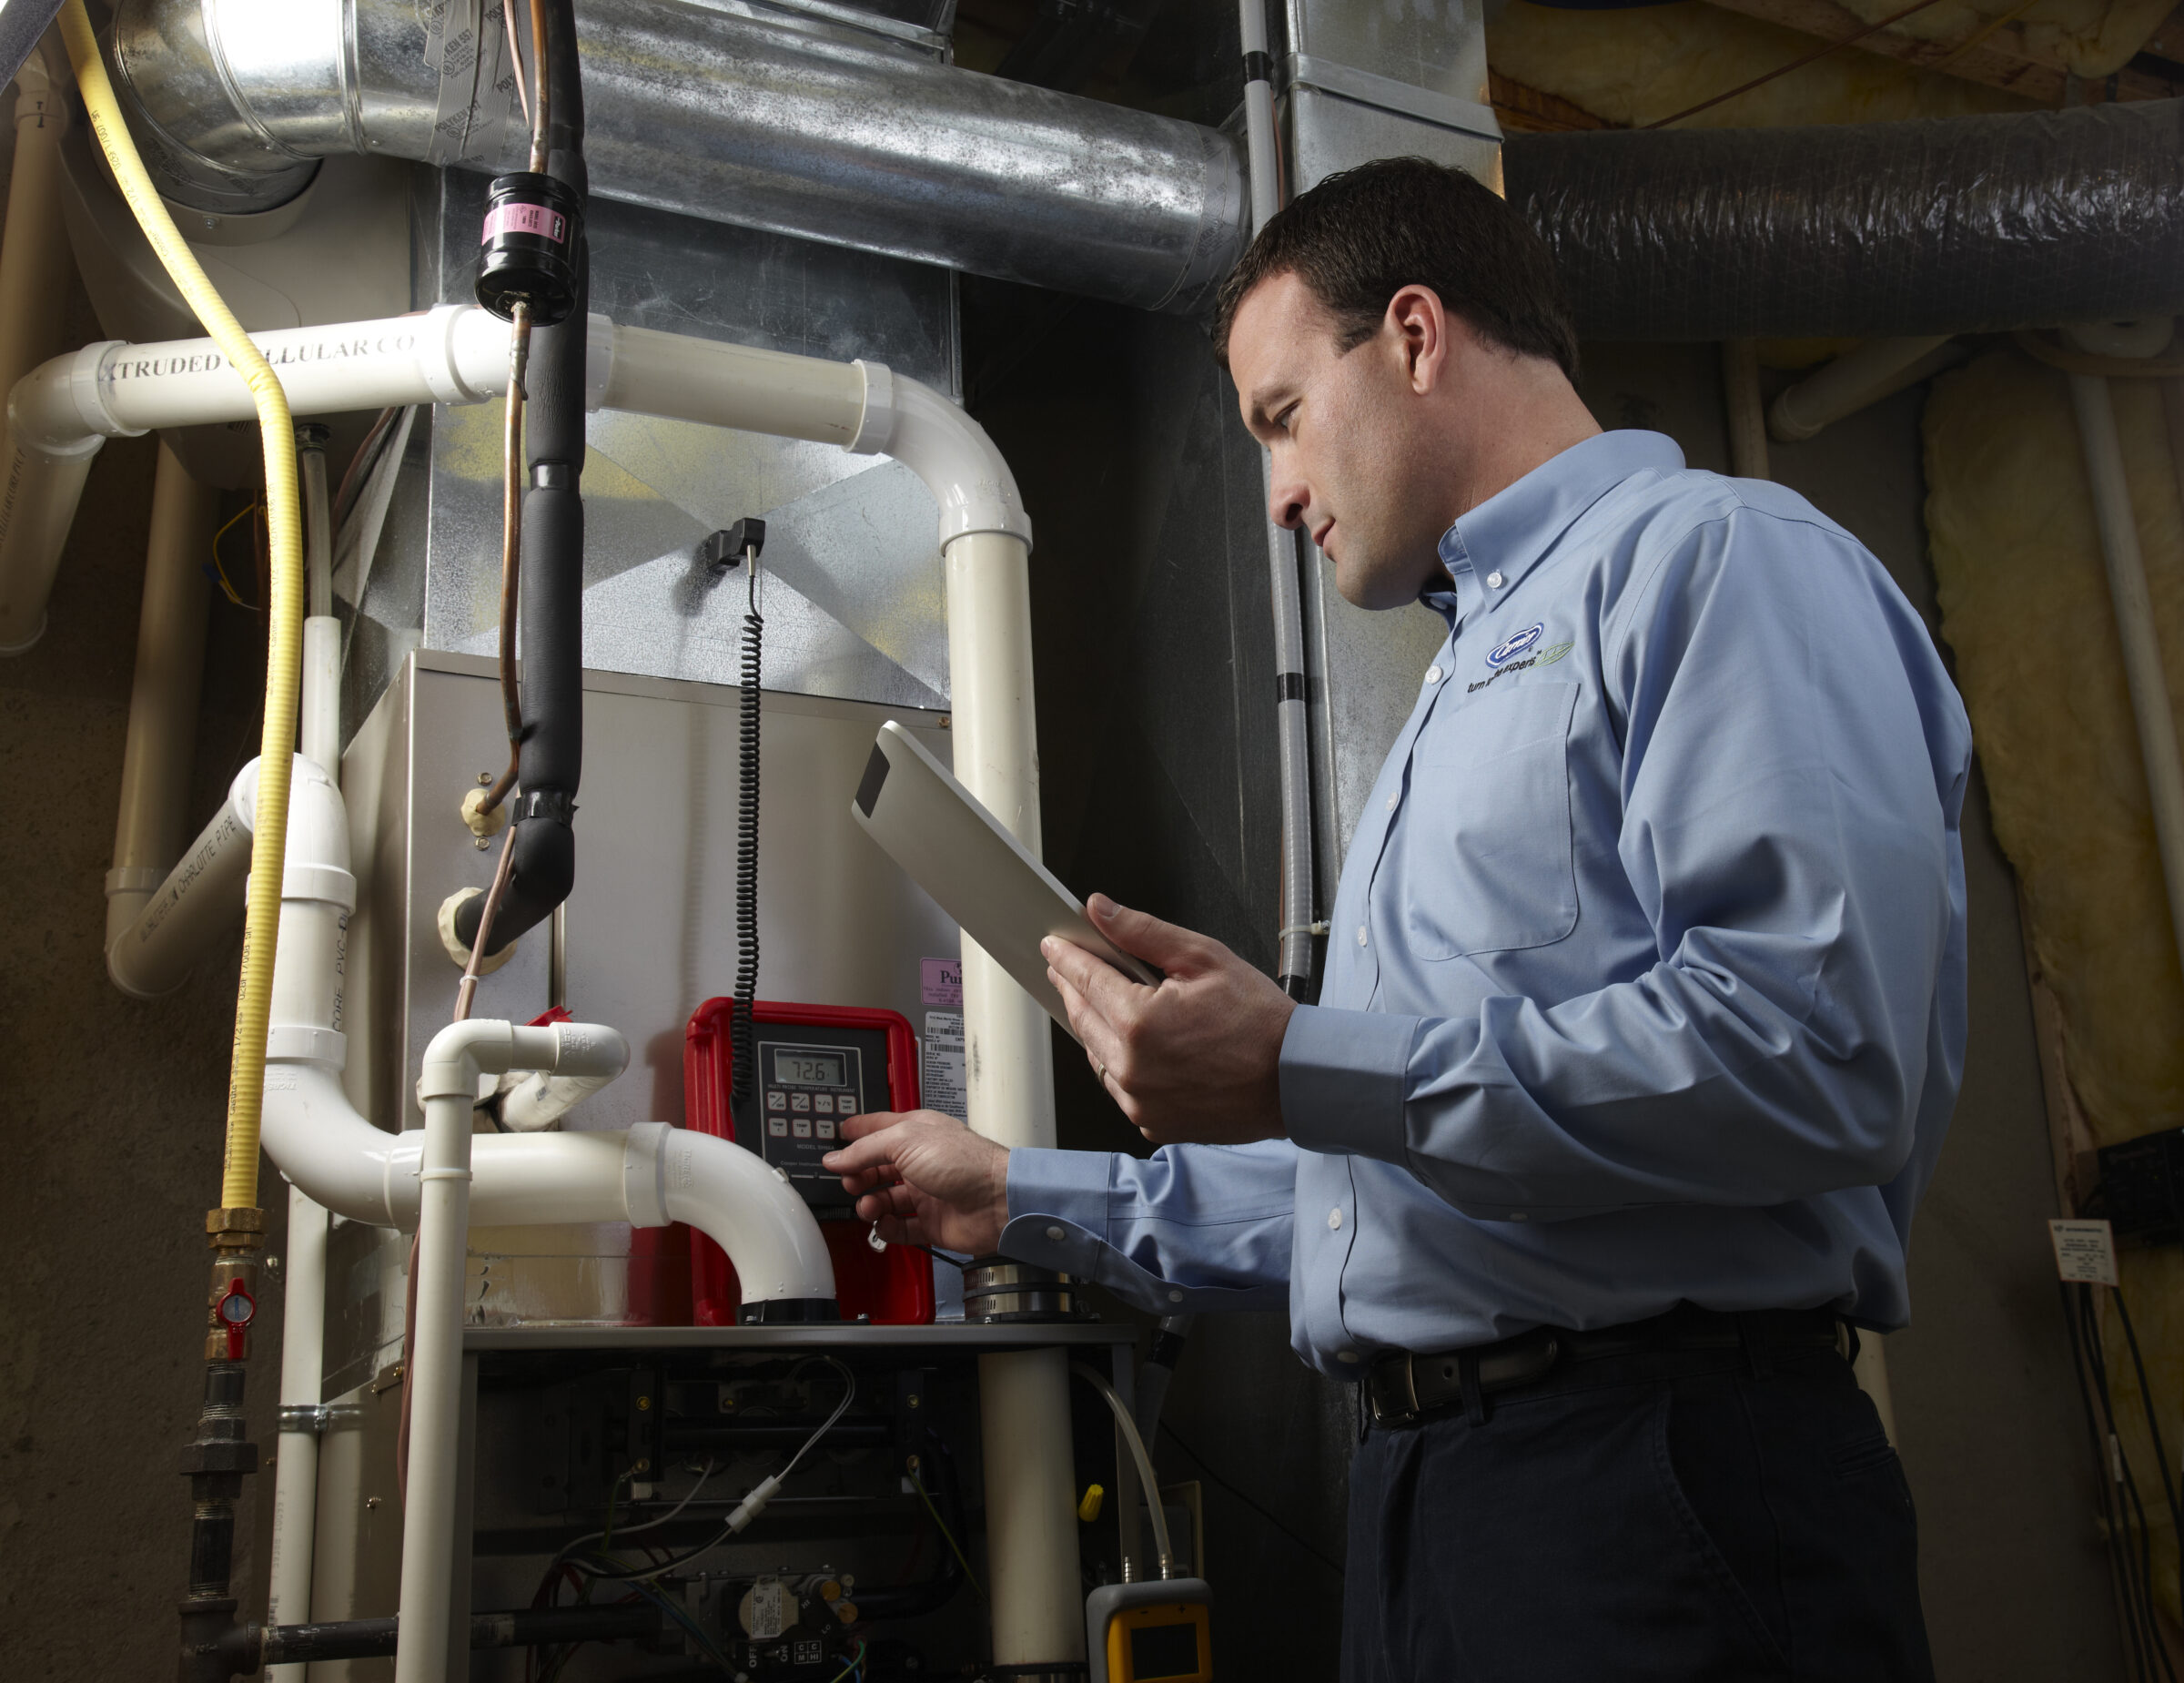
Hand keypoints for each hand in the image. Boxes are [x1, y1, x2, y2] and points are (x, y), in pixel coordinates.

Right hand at [822, 1109, 1008, 1256]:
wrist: (997, 1201)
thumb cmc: (965, 1162)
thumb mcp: (905, 1141)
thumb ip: (866, 1149)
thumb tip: (837, 1157)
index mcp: (916, 1133)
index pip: (878, 1128)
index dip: (855, 1133)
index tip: (834, 1139)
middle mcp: (920, 1161)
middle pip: (877, 1167)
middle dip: (858, 1175)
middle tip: (851, 1182)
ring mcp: (926, 1193)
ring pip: (886, 1200)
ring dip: (870, 1204)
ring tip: (868, 1206)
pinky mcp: (931, 1222)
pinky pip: (900, 1227)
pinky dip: (887, 1228)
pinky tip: (884, 1224)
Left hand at [1043, 894, 1295, 1145]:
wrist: (1296, 1081)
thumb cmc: (1261, 1023)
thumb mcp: (1204, 958)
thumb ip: (1143, 933)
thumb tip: (1100, 911)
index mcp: (1139, 1023)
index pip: (1085, 978)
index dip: (1066, 957)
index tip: (1054, 945)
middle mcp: (1132, 1069)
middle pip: (1083, 1018)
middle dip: (1073, 988)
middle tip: (1067, 969)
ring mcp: (1140, 1102)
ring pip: (1097, 1055)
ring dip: (1095, 1026)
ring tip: (1101, 1002)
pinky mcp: (1152, 1124)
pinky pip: (1120, 1088)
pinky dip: (1119, 1063)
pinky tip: (1132, 1044)